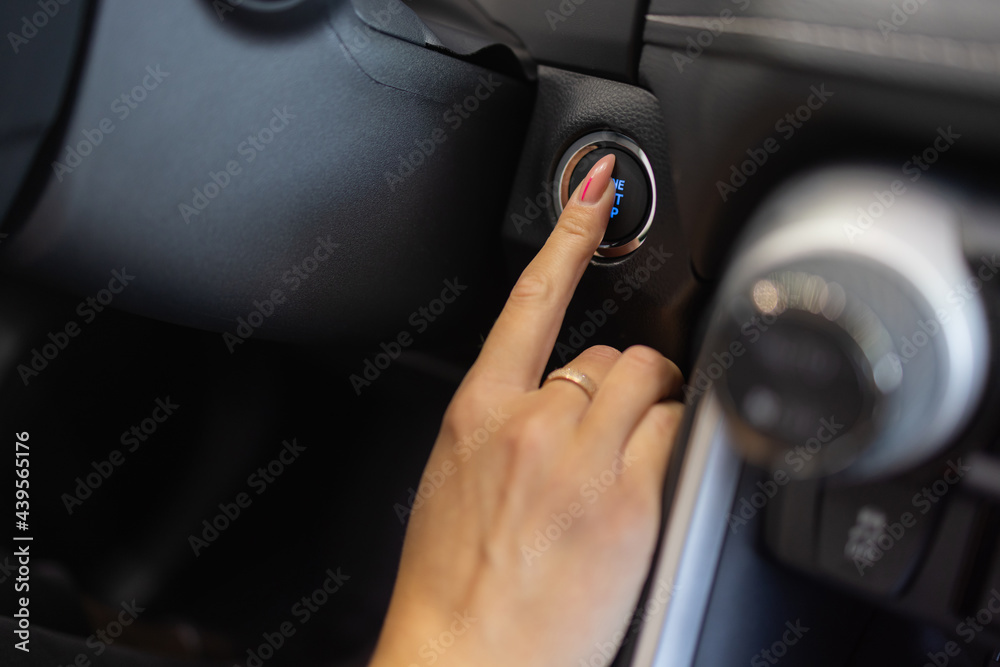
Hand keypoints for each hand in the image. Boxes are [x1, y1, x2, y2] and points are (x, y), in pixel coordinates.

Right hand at [369, 154, 684, 666]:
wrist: (466, 654)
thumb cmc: (452, 579)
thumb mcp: (455, 477)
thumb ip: (503, 421)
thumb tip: (549, 394)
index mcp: (479, 412)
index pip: (531, 299)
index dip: (568, 234)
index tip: (594, 191)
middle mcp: (533, 424)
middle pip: (611, 352)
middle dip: (622, 378)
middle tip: (617, 417)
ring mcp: (585, 460)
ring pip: (652, 380)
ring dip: (655, 400)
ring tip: (637, 442)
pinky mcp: (631, 501)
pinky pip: (677, 430)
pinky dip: (675, 437)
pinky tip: (653, 468)